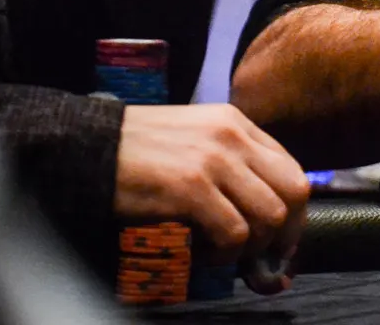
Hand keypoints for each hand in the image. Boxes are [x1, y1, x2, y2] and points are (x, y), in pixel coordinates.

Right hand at [115, 104, 309, 293]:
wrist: (85, 145)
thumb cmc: (137, 150)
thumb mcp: (195, 140)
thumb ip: (231, 165)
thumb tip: (263, 213)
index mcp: (238, 123)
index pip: (292, 170)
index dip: (294, 212)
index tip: (280, 240)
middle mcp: (234, 137)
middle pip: (294, 192)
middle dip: (285, 233)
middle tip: (261, 255)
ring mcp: (214, 160)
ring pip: (270, 215)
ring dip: (251, 246)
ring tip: (222, 252)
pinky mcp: (190, 187)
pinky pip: (233, 233)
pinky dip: (222, 254)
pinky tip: (200, 252)